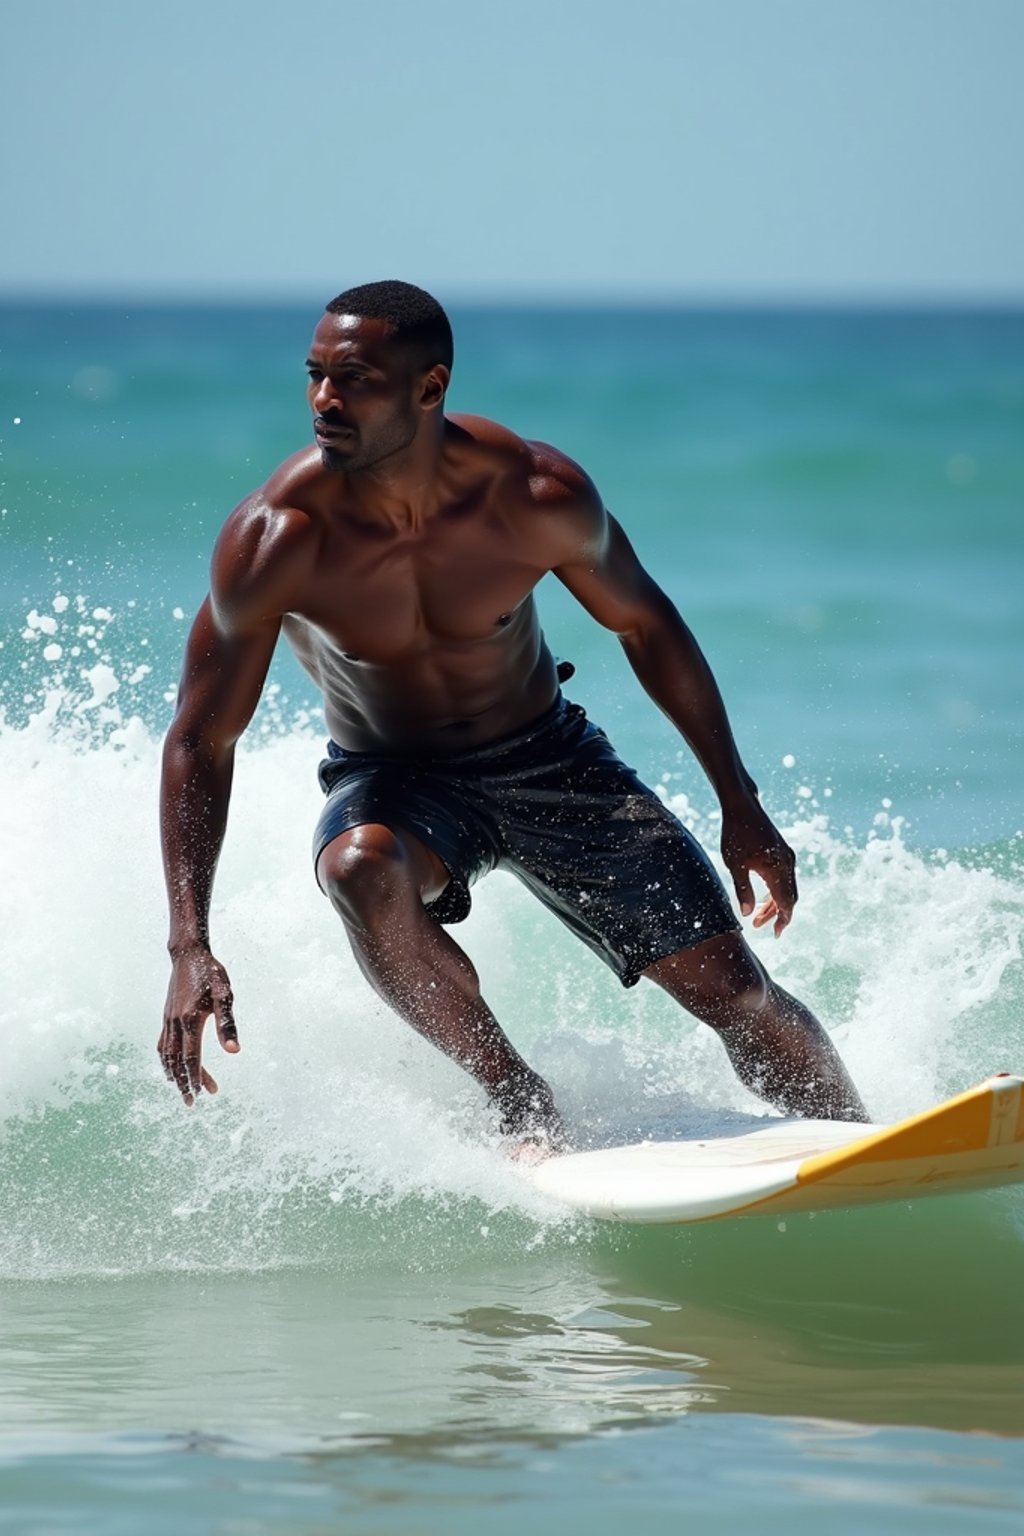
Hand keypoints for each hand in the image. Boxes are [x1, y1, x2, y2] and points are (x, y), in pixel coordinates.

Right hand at [159, 946, 239, 1104]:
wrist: (188, 954)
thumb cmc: (210, 974)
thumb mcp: (225, 996)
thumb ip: (227, 1024)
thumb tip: (234, 1052)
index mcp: (190, 1021)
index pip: (193, 1058)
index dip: (197, 1078)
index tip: (203, 1094)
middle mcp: (175, 1024)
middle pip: (177, 1061)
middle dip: (184, 1083)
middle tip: (192, 1102)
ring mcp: (167, 1020)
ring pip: (166, 1055)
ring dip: (173, 1074)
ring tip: (181, 1088)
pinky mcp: (166, 1016)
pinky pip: (161, 1044)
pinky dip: (165, 1060)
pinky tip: (171, 1066)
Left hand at [720, 798, 798, 937]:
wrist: (742, 806)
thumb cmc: (736, 834)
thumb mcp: (735, 865)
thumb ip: (743, 890)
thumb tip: (746, 914)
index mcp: (778, 869)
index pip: (786, 903)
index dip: (783, 921)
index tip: (776, 934)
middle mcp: (788, 863)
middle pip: (788, 897)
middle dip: (776, 914)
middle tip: (758, 926)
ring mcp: (786, 856)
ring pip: (786, 887)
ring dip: (774, 902)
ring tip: (757, 915)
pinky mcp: (782, 851)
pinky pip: (784, 877)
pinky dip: (775, 890)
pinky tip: (762, 896)